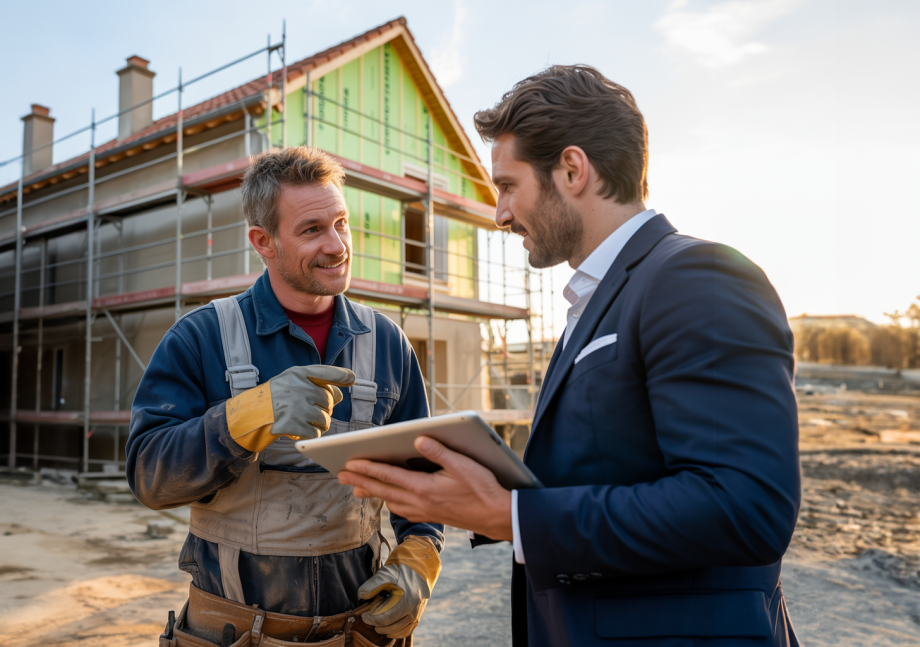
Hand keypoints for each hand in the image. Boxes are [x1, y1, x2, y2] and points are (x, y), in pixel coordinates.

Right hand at [225, 365, 354, 451]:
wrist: (249, 415)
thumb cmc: (275, 397)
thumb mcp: (291, 382)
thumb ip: (315, 383)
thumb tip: (340, 395)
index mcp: (298, 374)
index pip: (325, 372)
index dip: (341, 376)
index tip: (351, 379)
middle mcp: (298, 388)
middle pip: (329, 401)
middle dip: (324, 409)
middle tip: (311, 411)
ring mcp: (295, 406)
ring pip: (325, 419)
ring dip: (320, 424)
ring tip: (306, 421)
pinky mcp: (292, 425)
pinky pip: (315, 433)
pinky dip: (311, 434)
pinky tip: (301, 430)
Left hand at [338, 436, 512, 540]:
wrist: (497, 517)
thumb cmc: (483, 489)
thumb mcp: (463, 465)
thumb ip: (439, 452)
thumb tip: (417, 440)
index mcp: (424, 488)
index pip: (389, 476)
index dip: (367, 469)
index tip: (349, 464)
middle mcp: (420, 502)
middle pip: (383, 490)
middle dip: (360, 482)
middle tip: (340, 476)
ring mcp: (424, 511)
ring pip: (390, 501)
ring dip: (372, 493)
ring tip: (356, 489)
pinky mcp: (431, 515)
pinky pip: (402, 509)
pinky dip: (389, 502)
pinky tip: (389, 499)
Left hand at [358, 536, 440, 637]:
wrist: (422, 559)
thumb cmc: (403, 565)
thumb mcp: (386, 572)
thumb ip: (372, 585)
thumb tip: (361, 597)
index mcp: (407, 600)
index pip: (385, 618)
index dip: (371, 619)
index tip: (363, 615)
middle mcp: (414, 609)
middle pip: (392, 626)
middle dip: (378, 625)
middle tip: (369, 619)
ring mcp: (418, 611)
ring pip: (401, 630)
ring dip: (388, 630)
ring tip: (377, 625)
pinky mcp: (419, 611)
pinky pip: (409, 628)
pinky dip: (399, 631)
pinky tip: (390, 627)